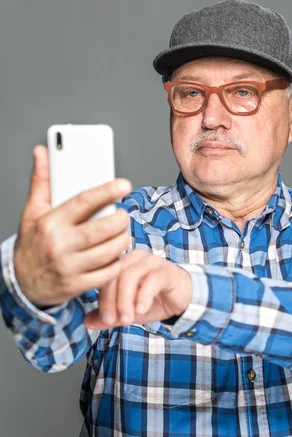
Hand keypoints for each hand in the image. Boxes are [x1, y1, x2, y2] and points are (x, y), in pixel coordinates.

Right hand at [14, 145, 132, 306]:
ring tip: (121, 232)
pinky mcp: (78, 285)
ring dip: (122, 240)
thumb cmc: (32, 243)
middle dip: (120, 220)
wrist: (22, 283)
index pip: (83, 202)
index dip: (107, 191)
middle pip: (102, 229)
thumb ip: (42, 180)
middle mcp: (60, 245)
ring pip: (109, 251)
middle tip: (124, 214)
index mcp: (50, 223)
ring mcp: (69, 267)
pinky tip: (115, 253)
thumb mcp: (32, 211)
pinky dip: (117, 262)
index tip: (124, 185)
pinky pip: (108, 273)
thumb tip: (42, 152)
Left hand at [83, 249, 191, 328]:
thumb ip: (108, 316)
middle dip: (112, 301)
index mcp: (121, 263)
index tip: (104, 320)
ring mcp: (151, 262)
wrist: (183, 298)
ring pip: (130, 276)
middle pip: (114, 275)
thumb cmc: (153, 300)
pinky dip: (143, 297)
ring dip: (126, 300)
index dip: (101, 298)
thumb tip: (86, 322)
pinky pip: (151, 280)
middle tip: (114, 321)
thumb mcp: (128, 311)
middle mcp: (134, 258)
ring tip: (128, 319)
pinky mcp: (166, 270)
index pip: (104, 276)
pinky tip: (142, 310)